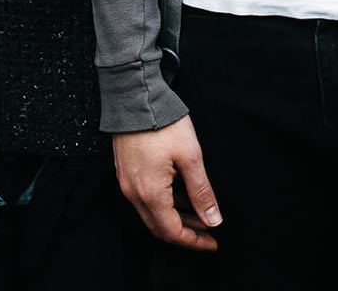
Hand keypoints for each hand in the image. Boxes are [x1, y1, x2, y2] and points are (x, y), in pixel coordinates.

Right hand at [114, 117, 221, 251]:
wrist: (133, 96)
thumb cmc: (163, 123)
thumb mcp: (191, 157)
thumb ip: (201, 192)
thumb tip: (213, 221)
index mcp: (150, 192)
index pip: (172, 232)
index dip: (194, 242)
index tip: (213, 242)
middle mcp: (133, 192)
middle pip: (159, 228)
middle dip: (185, 233)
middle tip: (208, 231)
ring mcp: (125, 181)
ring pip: (150, 214)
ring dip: (174, 219)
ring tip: (198, 214)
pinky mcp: (123, 171)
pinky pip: (142, 199)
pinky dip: (162, 205)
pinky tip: (179, 196)